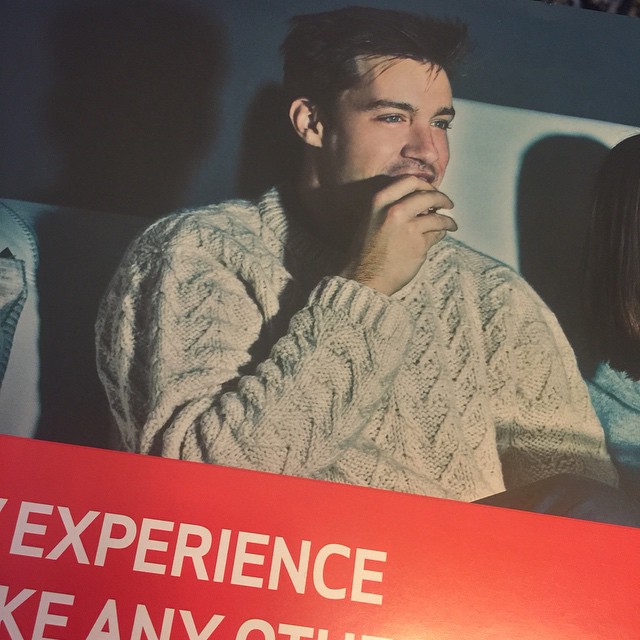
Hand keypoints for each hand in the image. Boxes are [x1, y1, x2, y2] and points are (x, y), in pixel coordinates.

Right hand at [340, 175, 455, 295]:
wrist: (364, 279)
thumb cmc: (365, 253)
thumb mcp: (370, 220)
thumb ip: (390, 207)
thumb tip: (418, 203)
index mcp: (380, 201)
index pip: (410, 181)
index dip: (425, 185)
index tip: (431, 190)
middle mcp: (394, 210)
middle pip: (428, 196)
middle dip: (442, 198)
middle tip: (447, 204)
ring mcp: (408, 228)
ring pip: (437, 216)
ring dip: (447, 219)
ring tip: (450, 223)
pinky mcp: (419, 245)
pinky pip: (437, 235)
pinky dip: (441, 234)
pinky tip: (442, 235)